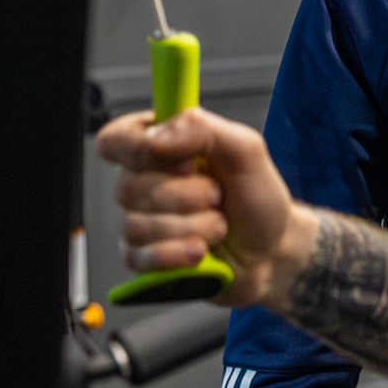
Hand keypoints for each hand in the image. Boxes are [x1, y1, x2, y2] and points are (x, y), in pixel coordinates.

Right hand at [96, 107, 315, 308]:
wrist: (273, 250)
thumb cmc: (257, 198)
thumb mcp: (246, 151)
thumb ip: (203, 129)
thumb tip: (155, 136)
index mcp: (160, 148)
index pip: (114, 140)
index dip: (141, 151)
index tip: (188, 160)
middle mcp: (142, 182)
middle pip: (128, 187)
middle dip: (187, 196)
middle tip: (218, 197)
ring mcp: (139, 222)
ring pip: (137, 225)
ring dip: (192, 227)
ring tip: (218, 224)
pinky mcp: (144, 258)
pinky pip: (140, 258)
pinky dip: (179, 254)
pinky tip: (201, 250)